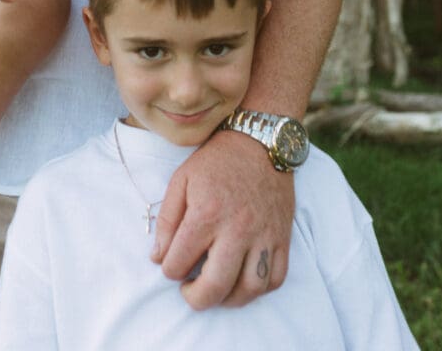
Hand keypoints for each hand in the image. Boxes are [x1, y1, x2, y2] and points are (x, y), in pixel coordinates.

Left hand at [151, 129, 294, 309]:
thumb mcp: (181, 180)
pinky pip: (276, 278)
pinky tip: (243, 280)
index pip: (178, 263)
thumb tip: (158, 257)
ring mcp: (263, 235)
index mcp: (206, 214)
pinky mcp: (282, 237)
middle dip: (195, 298)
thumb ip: (167, 220)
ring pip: (249, 290)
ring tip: (216, 289)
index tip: (171, 265)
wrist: (259, 141)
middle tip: (189, 290)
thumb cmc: (216, 160)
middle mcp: (236, 229)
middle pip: (215, 287)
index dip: (169, 270)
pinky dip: (259, 289)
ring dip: (229, 300)